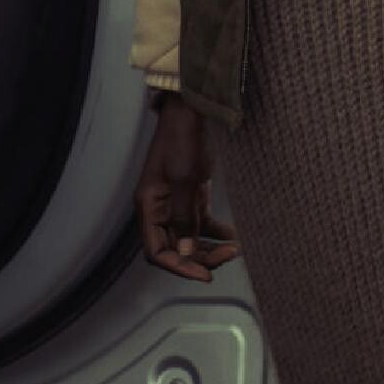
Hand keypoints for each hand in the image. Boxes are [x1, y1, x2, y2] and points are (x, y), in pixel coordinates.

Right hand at [135, 97, 239, 282]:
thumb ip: (184, 217)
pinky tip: (234, 236)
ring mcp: (175, 201)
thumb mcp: (184, 178)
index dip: (179, 266)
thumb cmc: (183, 139)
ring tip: (235, 248)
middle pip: (175, 247)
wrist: (191, 109)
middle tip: (229, 256)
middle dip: (200, 257)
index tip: (206, 275)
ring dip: (209, 247)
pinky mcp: (191, 193)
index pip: (156, 251)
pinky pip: (201, 222)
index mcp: (148, 207)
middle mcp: (159, 208)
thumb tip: (185, 252)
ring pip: (189, 237)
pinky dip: (216, 232)